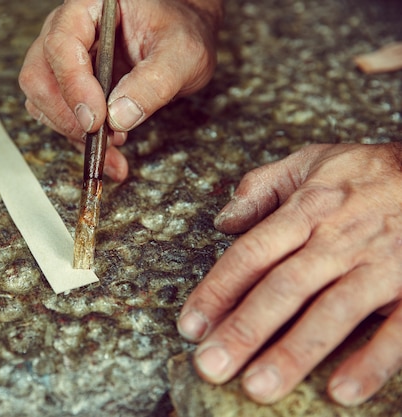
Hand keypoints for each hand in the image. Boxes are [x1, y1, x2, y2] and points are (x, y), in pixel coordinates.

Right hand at [19, 0, 221, 180]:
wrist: (180, 43)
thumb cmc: (180, 33)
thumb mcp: (182, 54)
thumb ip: (154, 82)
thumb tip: (119, 117)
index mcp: (90, 6)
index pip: (62, 43)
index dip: (74, 85)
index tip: (96, 119)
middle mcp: (68, 29)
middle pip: (39, 75)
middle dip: (66, 115)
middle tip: (100, 136)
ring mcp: (63, 59)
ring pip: (42, 100)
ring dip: (71, 132)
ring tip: (113, 146)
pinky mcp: (69, 86)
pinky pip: (59, 116)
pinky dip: (79, 140)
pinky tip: (109, 153)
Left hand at [177, 142, 401, 405]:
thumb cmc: (369, 172)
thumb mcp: (312, 161)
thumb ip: (263, 187)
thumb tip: (223, 220)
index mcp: (307, 209)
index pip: (251, 254)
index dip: (217, 291)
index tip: (190, 326)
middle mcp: (339, 239)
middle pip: (283, 288)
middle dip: (244, 329)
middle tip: (211, 366)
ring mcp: (381, 264)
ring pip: (331, 311)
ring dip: (294, 351)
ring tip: (258, 386)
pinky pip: (398, 329)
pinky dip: (371, 360)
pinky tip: (341, 391)